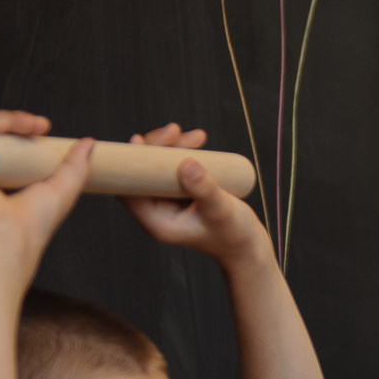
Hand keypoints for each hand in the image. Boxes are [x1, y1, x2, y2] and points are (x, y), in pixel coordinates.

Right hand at [0, 110, 91, 267]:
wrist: (8, 240)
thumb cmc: (32, 226)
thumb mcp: (62, 190)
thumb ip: (76, 167)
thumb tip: (89, 143)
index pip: (5, 144)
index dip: (22, 129)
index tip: (45, 127)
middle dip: (15, 121)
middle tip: (40, 124)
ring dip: (1, 118)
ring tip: (26, 123)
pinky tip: (1, 122)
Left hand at [122, 124, 273, 265]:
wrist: (249, 247)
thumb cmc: (234, 235)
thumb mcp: (221, 211)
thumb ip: (204, 189)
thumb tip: (187, 163)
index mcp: (157, 221)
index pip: (129, 190)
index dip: (129, 164)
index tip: (140, 140)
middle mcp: (158, 211)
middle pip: (142, 173)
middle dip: (156, 147)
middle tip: (175, 131)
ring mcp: (169, 202)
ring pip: (159, 167)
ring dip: (173, 146)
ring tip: (198, 137)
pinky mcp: (182, 194)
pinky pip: (174, 169)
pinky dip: (183, 153)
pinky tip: (198, 141)